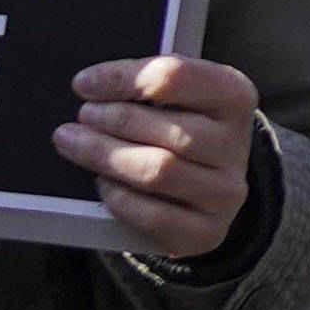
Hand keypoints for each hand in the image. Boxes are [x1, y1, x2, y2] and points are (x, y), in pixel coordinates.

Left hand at [58, 55, 262, 264]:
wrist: (209, 189)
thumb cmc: (184, 132)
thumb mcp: (180, 98)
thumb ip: (145, 86)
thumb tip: (93, 85)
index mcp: (234, 97)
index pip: (177, 78)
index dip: (123, 78)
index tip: (85, 83)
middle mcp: (236, 145)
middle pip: (168, 130)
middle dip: (111, 120)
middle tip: (80, 117)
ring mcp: (224, 192)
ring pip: (158, 171)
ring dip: (104, 155)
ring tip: (74, 143)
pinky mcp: (205, 231)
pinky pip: (154, 215)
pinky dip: (119, 197)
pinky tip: (103, 183)